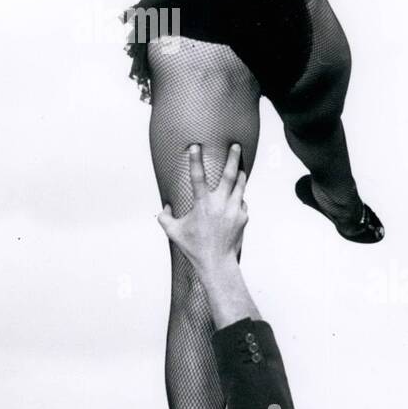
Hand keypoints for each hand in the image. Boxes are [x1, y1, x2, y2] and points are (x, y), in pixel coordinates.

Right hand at [157, 144, 248, 275]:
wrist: (217, 263)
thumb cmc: (194, 247)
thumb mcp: (173, 232)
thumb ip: (164, 218)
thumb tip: (164, 208)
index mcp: (202, 205)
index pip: (197, 177)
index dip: (195, 160)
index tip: (195, 146)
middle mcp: (220, 204)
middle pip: (229, 175)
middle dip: (233, 158)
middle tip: (236, 145)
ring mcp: (234, 210)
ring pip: (239, 185)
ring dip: (239, 174)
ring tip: (239, 166)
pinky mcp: (243, 216)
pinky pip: (241, 201)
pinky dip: (237, 199)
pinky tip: (232, 202)